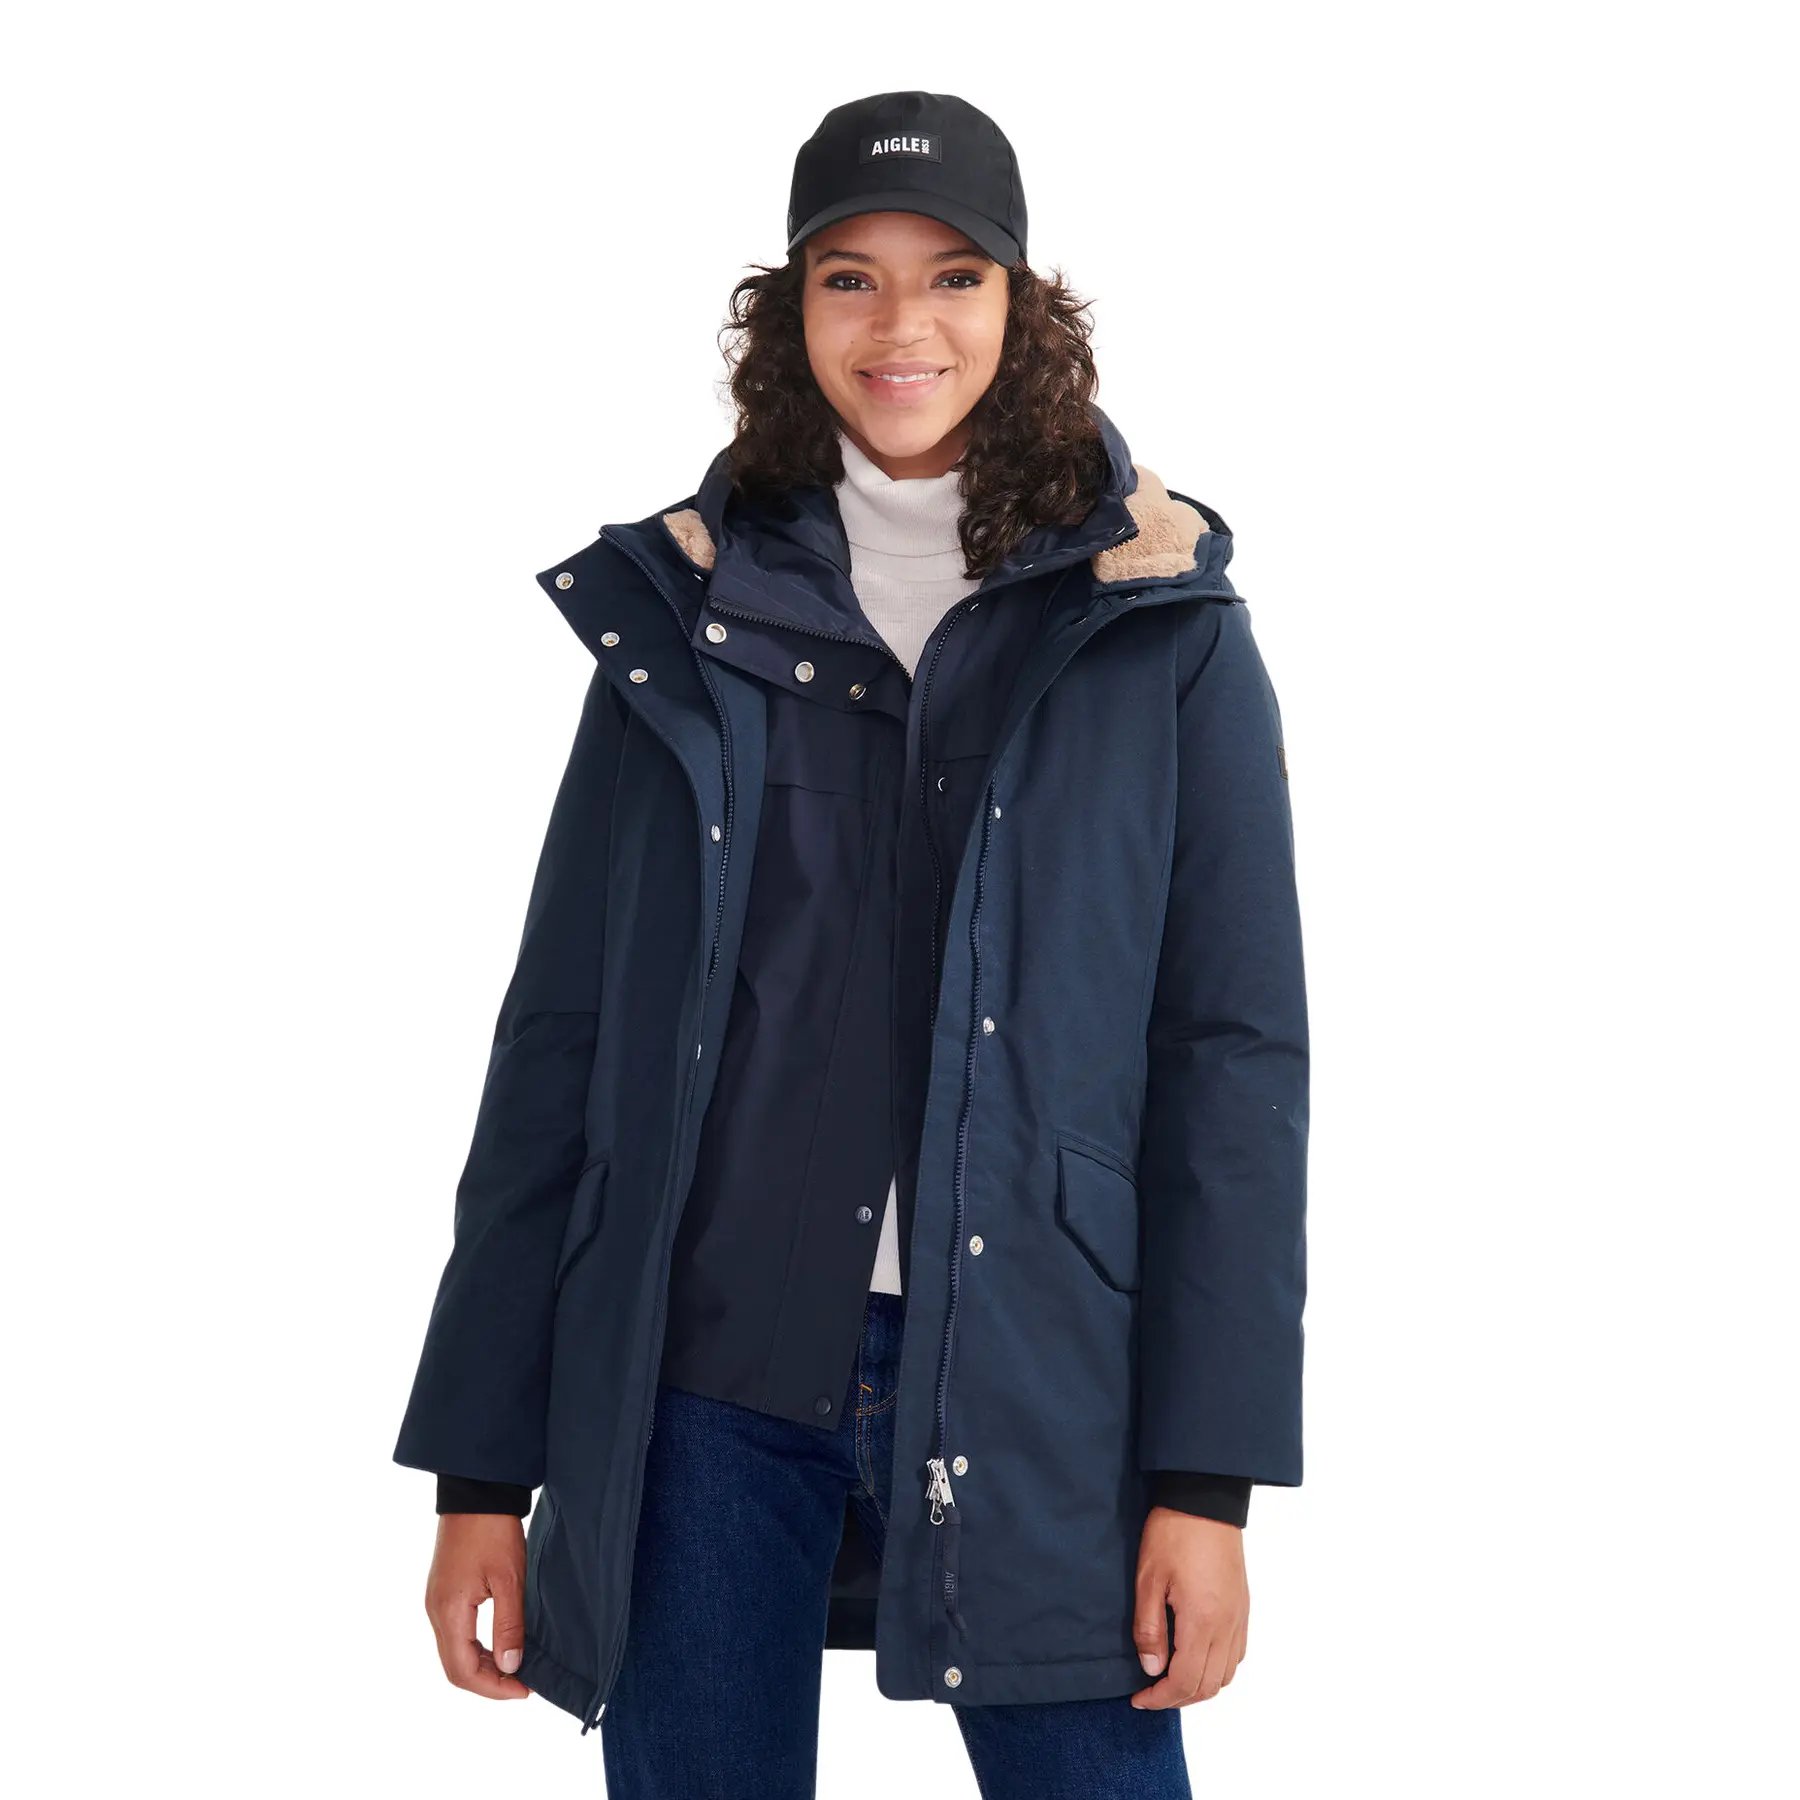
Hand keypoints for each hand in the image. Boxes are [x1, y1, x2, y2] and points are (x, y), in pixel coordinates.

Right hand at [425, 1514, 530, 1699]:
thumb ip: (509, 1625)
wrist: (475, 1491)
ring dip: (483, 1665)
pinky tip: (500, 1644)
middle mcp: (436, 1611)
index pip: (462, 1671)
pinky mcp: (443, 1592)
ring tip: (516, 1667)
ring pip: (454, 1652)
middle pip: (455, 1667)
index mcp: (449, 1611)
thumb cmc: (493, 1530)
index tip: (524, 1690)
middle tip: (524, 1684)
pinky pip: (455, 1633)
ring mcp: (437, 1601)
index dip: (493, 1688)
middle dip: (488, 1682)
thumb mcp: (509, 1578)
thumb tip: (511, 1667)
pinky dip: (476, 1647)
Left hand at [1129, 1506, 1247, 1707]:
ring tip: (1171, 1679)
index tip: (1138, 1698)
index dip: (1160, 1698)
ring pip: (1226, 1675)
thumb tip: (1151, 1668)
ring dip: (1199, 1686)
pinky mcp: (1243, 1607)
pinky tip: (1196, 1658)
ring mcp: (1239, 1618)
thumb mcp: (1148, 1579)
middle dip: (1178, 1698)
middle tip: (1151, 1693)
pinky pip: (1236, 1654)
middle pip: (1209, 1686)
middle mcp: (1227, 1626)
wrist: (1206, 1499)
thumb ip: (1149, 1629)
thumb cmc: (1173, 1533)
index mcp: (1202, 1622)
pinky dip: (1217, 1668)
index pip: (1185, 1681)